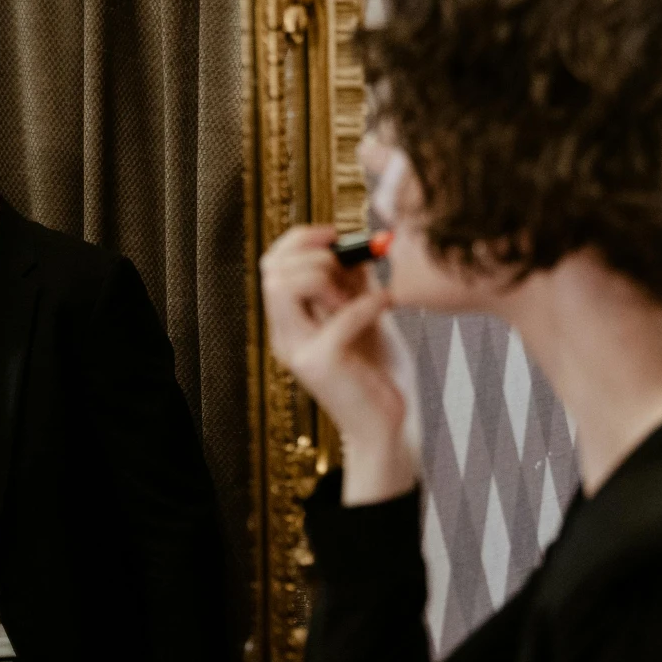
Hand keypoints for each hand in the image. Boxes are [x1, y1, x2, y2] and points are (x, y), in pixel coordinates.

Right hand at [259, 225, 416, 502]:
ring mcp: (300, 351)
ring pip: (285, 286)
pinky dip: (368, 301)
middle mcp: (285, 336)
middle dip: (315, 255)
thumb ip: (355, 283)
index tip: (339, 235)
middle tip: (353, 269)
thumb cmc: (378, 373)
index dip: (302, 239)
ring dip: (328, 275)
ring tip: (361, 291)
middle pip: (272, 270)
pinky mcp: (323, 364)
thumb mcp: (364, 316)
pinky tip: (389, 303)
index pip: (272, 263)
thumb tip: (359, 243)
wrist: (389, 426)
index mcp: (290, 322)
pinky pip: (338, 316)